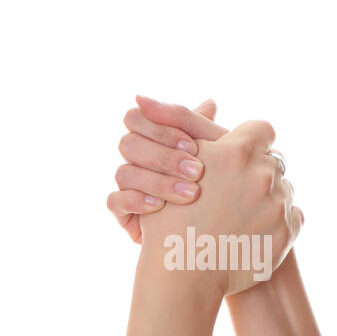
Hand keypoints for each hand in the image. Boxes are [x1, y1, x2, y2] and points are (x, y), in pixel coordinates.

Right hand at [108, 96, 228, 243]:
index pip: (137, 117)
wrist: (219, 234)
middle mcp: (137, 159)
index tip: (193, 146)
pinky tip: (160, 207)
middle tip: (197, 171)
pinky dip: (137, 201)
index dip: (161, 129)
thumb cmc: (222, 188)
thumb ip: (211, 134)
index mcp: (152, 137)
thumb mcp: (220, 158)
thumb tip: (210, 101)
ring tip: (191, 194)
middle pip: (129, 143)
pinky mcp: (123, 213)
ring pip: (124, 172)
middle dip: (164, 157)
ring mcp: (127, 185)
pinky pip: (114, 201)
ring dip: (157, 181)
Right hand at [135, 107, 303, 296]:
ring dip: (268, 197)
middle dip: (257, 172)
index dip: (249, 142)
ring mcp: (279, 203)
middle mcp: (264, 173)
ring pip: (283, 189)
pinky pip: (293, 216)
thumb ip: (192, 127)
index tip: (236, 159)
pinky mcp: (288, 231)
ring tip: (241, 216)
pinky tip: (254, 232)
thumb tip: (211, 100)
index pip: (261, 129)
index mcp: (238, 150)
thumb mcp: (174, 165)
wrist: (183, 273)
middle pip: (273, 160)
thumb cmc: (170, 217)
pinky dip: (277, 223)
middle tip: (234, 192)